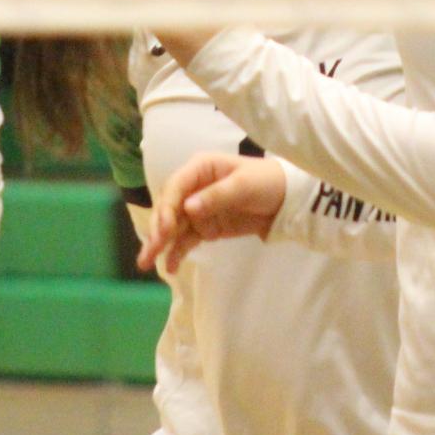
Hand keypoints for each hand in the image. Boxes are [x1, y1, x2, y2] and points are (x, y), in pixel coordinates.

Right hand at [137, 153, 287, 275]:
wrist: (288, 201)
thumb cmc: (266, 182)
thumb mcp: (243, 185)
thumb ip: (216, 196)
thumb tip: (188, 208)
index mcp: (201, 168)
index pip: (175, 186)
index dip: (167, 207)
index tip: (165, 229)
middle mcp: (193, 187)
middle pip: (169, 207)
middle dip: (158, 228)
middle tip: (152, 248)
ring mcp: (198, 209)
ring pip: (172, 226)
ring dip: (159, 243)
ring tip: (146, 263)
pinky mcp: (206, 227)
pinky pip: (186, 240)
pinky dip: (177, 252)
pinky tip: (170, 267)